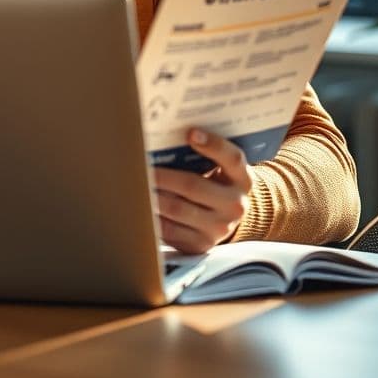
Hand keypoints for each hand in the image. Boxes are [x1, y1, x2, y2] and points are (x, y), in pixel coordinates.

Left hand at [152, 128, 253, 253]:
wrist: (229, 217)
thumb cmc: (217, 181)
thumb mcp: (222, 167)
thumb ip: (205, 153)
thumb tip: (169, 137)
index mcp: (241, 178)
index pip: (231, 158)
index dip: (212, 145)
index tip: (190, 133)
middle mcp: (234, 204)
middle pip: (193, 185)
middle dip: (163, 175)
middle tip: (141, 166)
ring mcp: (219, 227)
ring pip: (178, 208)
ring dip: (153, 194)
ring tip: (136, 183)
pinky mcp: (201, 244)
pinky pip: (171, 230)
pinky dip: (153, 215)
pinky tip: (140, 203)